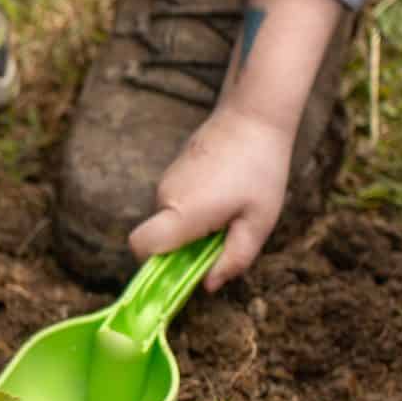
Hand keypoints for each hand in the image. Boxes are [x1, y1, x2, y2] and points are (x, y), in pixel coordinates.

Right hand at [127, 104, 296, 289]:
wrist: (252, 115)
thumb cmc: (260, 168)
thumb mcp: (259, 222)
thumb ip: (234, 259)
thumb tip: (208, 285)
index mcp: (183, 212)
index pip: (141, 247)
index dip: (153, 265)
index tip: (182, 269)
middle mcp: (166, 196)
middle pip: (159, 238)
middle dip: (185, 248)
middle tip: (224, 237)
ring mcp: (167, 181)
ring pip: (170, 221)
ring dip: (194, 227)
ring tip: (230, 210)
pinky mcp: (175, 171)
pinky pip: (177, 203)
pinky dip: (196, 209)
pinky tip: (225, 193)